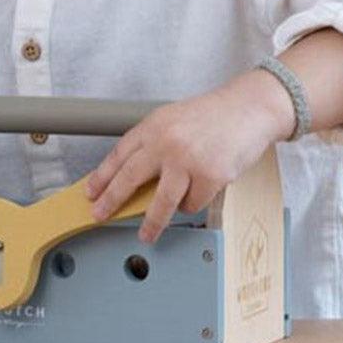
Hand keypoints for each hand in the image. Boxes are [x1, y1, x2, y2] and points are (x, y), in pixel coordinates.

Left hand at [84, 74, 290, 243]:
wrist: (250, 108)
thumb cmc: (214, 115)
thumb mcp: (175, 120)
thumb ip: (154, 144)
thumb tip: (133, 180)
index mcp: (154, 125)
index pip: (119, 154)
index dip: (102, 176)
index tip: (91, 192)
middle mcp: (167, 142)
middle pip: (129, 178)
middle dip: (111, 201)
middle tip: (100, 215)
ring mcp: (188, 160)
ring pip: (160, 203)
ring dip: (151, 223)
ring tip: (145, 234)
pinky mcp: (210, 177)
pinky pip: (192, 204)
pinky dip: (192, 204)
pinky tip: (198, 194)